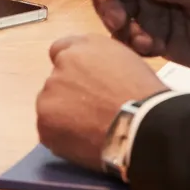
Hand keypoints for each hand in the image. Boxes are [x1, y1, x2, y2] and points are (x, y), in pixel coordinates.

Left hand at [35, 35, 166, 170]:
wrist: (143, 125)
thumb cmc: (144, 94)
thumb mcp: (127, 59)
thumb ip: (100, 59)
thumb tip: (90, 70)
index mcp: (83, 46)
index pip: (61, 50)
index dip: (72, 69)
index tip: (82, 85)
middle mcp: (61, 64)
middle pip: (57, 80)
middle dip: (70, 93)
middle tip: (93, 111)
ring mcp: (49, 93)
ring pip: (51, 105)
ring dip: (64, 115)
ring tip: (91, 130)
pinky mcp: (45, 122)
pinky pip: (49, 130)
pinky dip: (62, 137)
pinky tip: (84, 143)